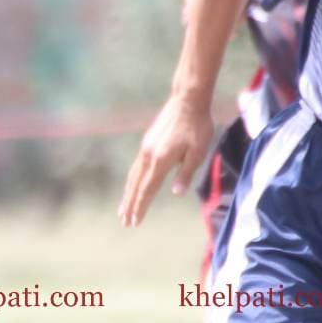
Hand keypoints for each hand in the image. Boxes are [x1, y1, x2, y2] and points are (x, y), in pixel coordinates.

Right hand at [118, 94, 213, 226]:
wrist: (188, 100)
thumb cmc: (198, 127)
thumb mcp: (198, 152)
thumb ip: (185, 173)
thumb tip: (176, 193)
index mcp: (161, 160)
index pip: (148, 190)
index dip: (141, 207)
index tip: (134, 222)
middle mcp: (149, 155)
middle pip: (135, 185)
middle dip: (130, 205)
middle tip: (124, 221)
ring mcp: (146, 148)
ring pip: (133, 176)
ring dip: (128, 194)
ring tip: (123, 208)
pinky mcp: (147, 142)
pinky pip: (136, 166)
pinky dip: (132, 180)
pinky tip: (133, 185)